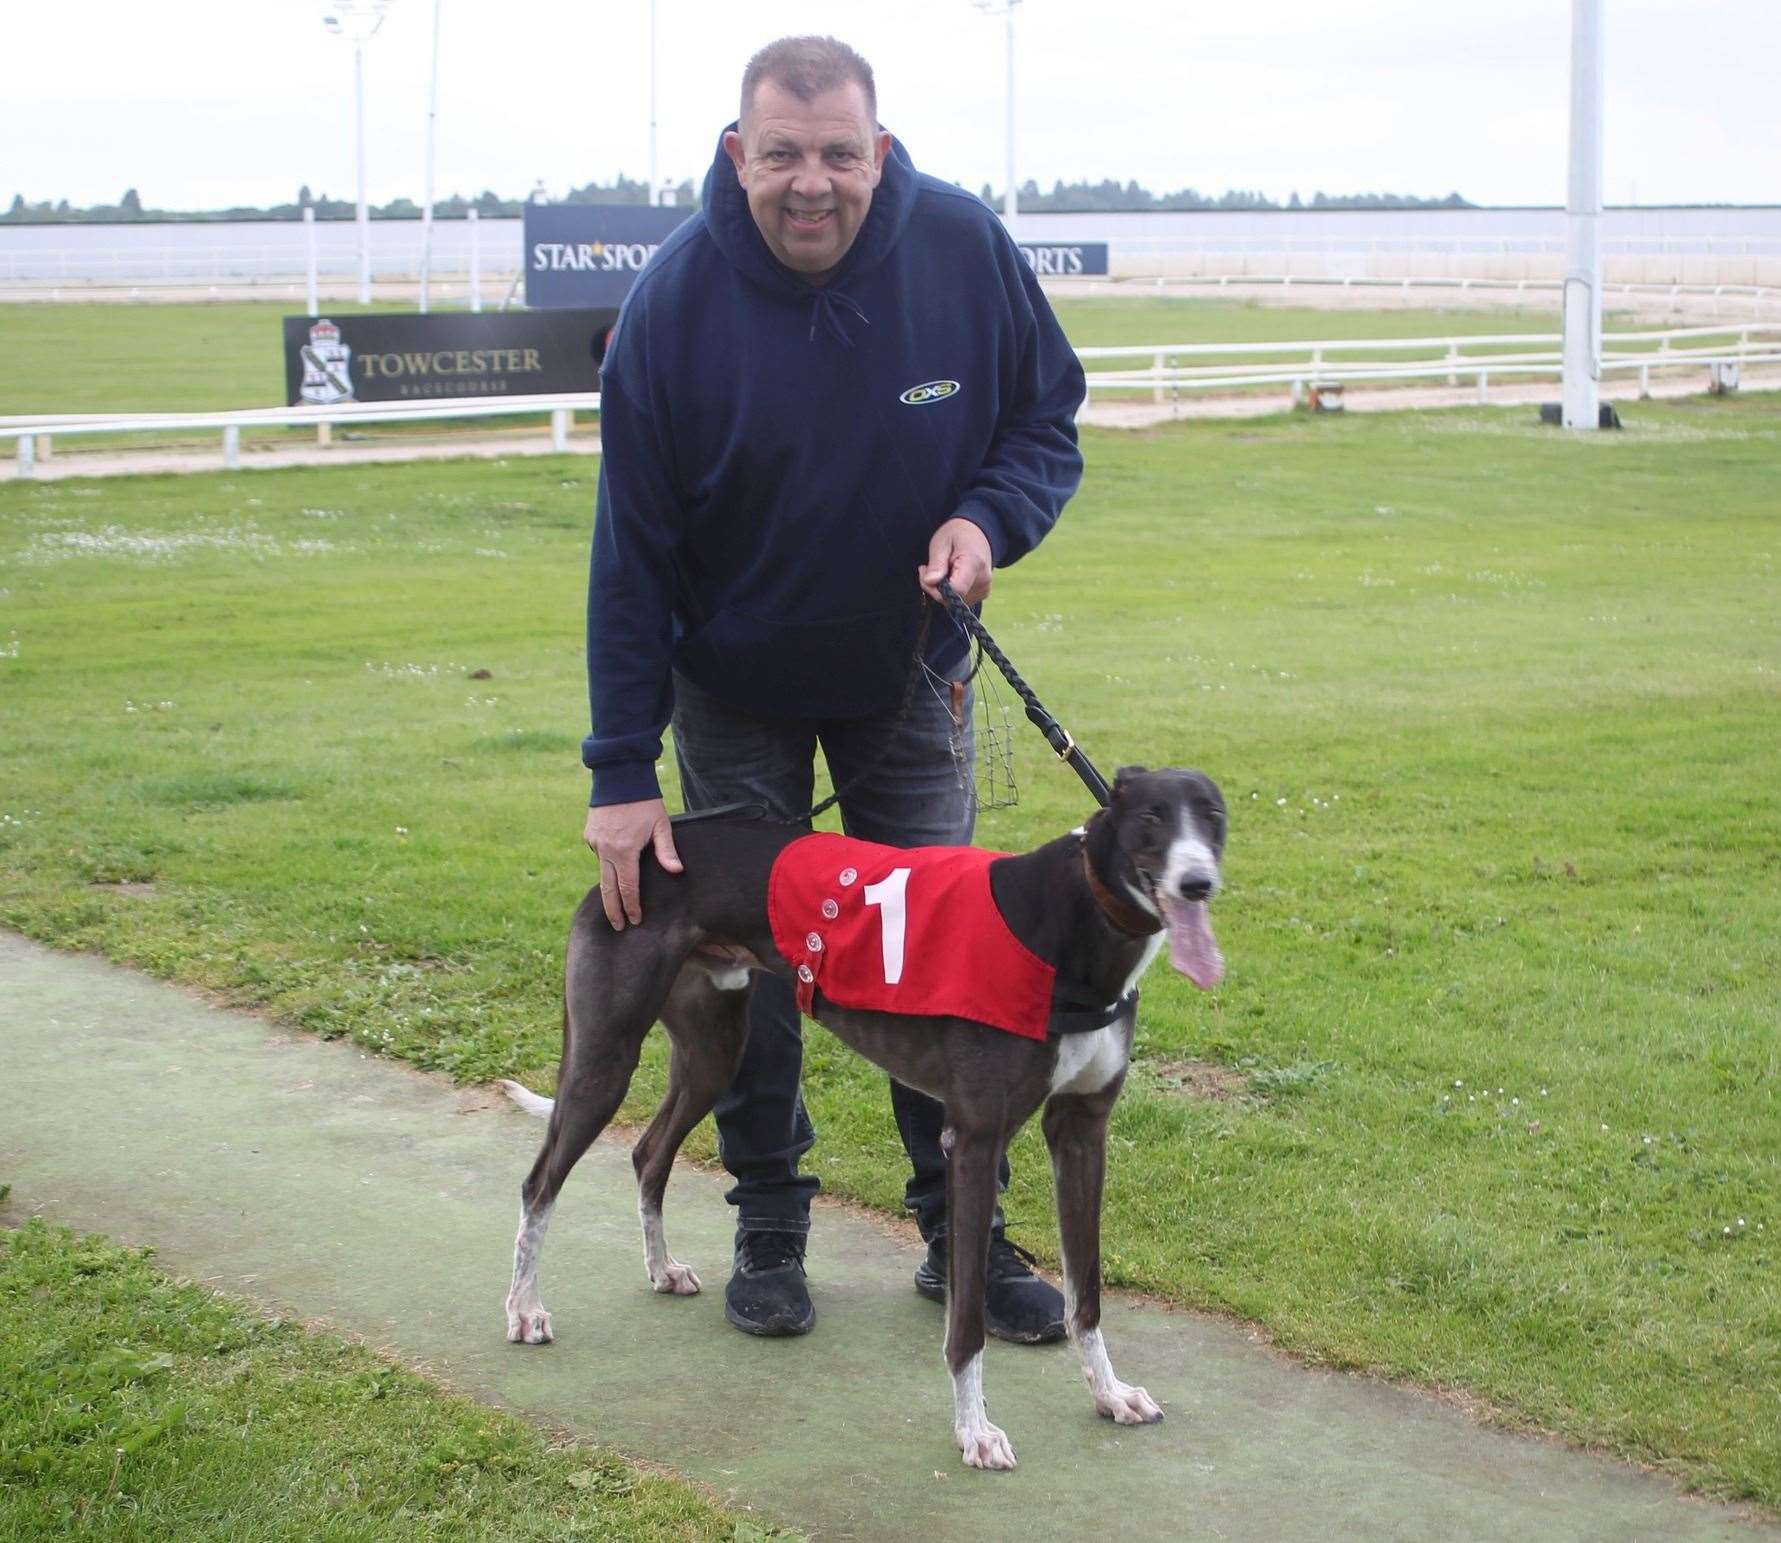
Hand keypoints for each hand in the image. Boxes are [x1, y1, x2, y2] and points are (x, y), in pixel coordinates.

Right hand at [583, 798, 682, 929]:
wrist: (619, 777)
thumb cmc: (645, 802)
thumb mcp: (661, 825)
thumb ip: (666, 850)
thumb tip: (676, 871)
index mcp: (624, 851)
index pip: (627, 888)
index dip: (631, 906)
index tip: (634, 920)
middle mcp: (605, 850)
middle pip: (608, 889)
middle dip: (613, 910)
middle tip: (617, 927)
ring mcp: (594, 843)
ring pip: (602, 872)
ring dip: (609, 886)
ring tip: (616, 903)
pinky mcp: (589, 835)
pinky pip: (599, 855)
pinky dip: (607, 862)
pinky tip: (616, 865)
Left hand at [919, 517, 993, 605]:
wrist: (980, 533)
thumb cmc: (958, 534)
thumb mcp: (941, 542)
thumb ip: (936, 563)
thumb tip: (930, 582)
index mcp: (974, 563)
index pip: (956, 590)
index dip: (935, 588)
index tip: (925, 571)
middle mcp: (983, 580)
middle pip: (952, 598)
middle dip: (935, 587)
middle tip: (929, 568)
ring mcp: (984, 589)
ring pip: (954, 601)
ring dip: (941, 590)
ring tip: (941, 569)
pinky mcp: (982, 594)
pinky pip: (960, 599)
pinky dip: (950, 592)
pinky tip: (950, 577)